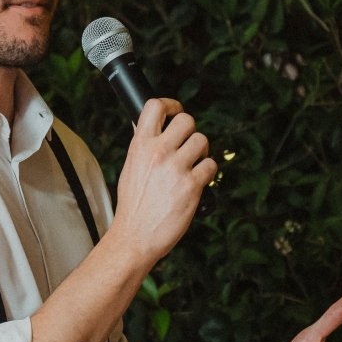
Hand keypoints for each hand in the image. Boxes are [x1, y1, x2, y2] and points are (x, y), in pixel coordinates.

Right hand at [114, 94, 216, 263]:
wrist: (135, 236)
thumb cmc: (133, 206)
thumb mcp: (130, 168)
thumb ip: (144, 148)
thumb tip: (156, 130)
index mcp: (140, 145)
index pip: (156, 106)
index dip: (171, 105)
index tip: (175, 112)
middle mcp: (158, 152)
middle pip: (187, 120)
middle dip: (190, 132)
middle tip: (187, 146)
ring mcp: (176, 168)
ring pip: (202, 140)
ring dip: (201, 152)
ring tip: (193, 165)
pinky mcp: (192, 186)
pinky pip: (211, 165)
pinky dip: (208, 173)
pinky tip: (199, 181)